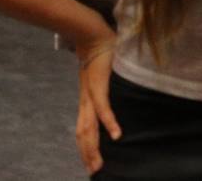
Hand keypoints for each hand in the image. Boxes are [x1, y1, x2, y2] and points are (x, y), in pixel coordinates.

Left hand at [74, 34, 120, 174]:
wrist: (92, 35)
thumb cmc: (100, 55)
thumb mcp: (101, 77)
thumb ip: (104, 88)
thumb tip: (111, 94)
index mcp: (87, 101)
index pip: (84, 130)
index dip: (86, 148)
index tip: (91, 163)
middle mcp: (86, 102)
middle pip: (84, 134)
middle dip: (88, 154)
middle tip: (94, 171)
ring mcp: (91, 95)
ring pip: (89, 127)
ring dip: (94, 147)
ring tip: (99, 163)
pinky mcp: (99, 86)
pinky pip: (104, 109)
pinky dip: (110, 123)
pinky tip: (117, 135)